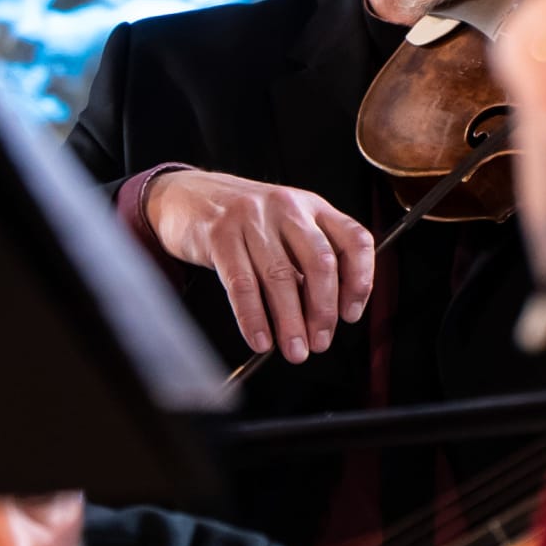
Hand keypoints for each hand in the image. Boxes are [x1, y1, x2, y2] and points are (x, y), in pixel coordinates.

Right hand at [142, 169, 375, 363]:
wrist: (185, 196)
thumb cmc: (241, 218)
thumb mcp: (285, 225)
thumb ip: (307, 260)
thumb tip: (326, 314)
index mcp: (312, 206)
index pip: (354, 240)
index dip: (360, 281)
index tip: (351, 314)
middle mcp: (287, 207)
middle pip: (320, 263)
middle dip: (323, 311)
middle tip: (319, 342)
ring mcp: (251, 219)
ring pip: (280, 278)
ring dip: (290, 323)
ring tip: (293, 349)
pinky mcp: (219, 235)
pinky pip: (242, 285)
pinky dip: (253, 318)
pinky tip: (260, 338)